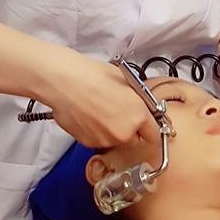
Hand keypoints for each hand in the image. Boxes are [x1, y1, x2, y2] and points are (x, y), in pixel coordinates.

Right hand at [41, 49, 159, 147]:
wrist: (65, 82)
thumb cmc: (93, 75)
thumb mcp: (126, 81)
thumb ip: (138, 100)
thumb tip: (141, 105)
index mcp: (138, 115)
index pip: (155, 135)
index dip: (150, 129)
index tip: (147, 125)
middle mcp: (124, 133)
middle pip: (134, 139)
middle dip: (130, 129)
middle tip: (119, 113)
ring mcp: (106, 140)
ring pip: (115, 141)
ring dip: (112, 131)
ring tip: (100, 111)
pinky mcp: (88, 143)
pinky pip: (99, 140)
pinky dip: (96, 132)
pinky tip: (89, 115)